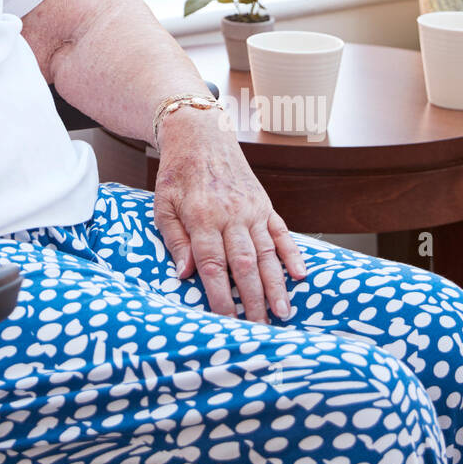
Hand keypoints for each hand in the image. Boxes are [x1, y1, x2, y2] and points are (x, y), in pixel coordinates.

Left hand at [152, 111, 307, 322]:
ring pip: (266, 252)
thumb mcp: (163, 204)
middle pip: (244, 264)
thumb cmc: (177, 174)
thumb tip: (185, 274)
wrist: (200, 134)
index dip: (220, 295)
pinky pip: (281, 232)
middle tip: (260, 329)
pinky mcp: (264, 204)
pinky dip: (292, 253)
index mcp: (201, 217)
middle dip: (253, 300)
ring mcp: (251, 209)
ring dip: (276, 285)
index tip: (226, 322)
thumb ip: (175, 240)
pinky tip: (299, 275)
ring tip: (282, 313)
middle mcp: (230, 214)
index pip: (212, 264)